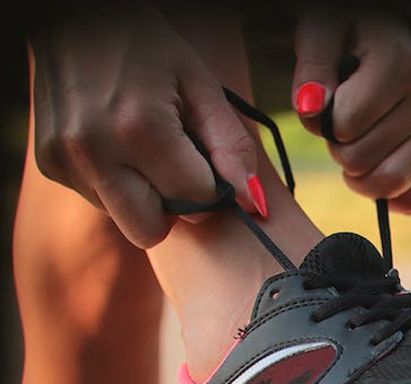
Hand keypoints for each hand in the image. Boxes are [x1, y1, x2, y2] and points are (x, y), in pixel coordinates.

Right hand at [29, 5, 262, 247]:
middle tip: (179, 165)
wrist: (73, 16)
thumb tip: (255, 204)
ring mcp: (64, 159)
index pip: (197, 200)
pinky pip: (98, 200)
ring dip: (144, 195)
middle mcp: (94, 150)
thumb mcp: (200, 84)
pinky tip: (119, 144)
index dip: (213, 186)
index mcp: (140, 128)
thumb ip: (231, 147)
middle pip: (150, 230)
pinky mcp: (48, 163)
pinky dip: (117, 183)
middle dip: (174, 206)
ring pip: (124, 218)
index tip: (210, 162)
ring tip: (145, 145)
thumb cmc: (147, 45)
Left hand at [292, 7, 410, 213]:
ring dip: (359, 177)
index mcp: (401, 68)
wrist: (388, 39)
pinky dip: (387, 196)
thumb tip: (312, 111)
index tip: (327, 98)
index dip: (323, 120)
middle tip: (341, 123)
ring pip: (391, 183)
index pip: (346, 125)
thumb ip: (312, 70)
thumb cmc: (348, 35)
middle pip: (361, 159)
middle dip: (337, 147)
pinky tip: (373, 172)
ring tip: (353, 151)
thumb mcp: (322, 35)